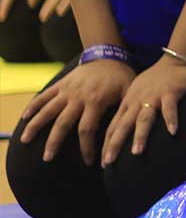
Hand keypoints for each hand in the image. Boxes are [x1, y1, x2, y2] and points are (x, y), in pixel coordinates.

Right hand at [20, 59, 134, 164]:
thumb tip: (127, 138)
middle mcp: (78, 96)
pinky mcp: (61, 84)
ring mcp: (67, 90)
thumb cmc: (122, 78)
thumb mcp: (129, 93)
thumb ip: (123, 114)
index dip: (86, 148)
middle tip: (47, 159)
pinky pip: (44, 95)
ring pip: (48, 110)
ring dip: (36, 125)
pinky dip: (34, 105)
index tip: (89, 162)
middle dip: (54, 142)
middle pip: (62, 123)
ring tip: (25, 141)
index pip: (87, 130)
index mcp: (96, 101)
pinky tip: (24, 118)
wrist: (109, 55)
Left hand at [101, 57, 185, 166]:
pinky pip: (169, 107)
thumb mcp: (137, 92)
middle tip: (108, 162)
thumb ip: (130, 109)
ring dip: (140, 135)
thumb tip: (120, 130)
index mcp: (128, 102)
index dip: (107, 144)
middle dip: (115, 144)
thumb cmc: (158, 78)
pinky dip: (171, 119)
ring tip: (136, 152)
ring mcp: (154, 96)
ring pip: (144, 118)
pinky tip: (172, 132)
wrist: (177, 59)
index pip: (114, 126)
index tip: (103, 163)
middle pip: (124, 125)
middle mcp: (138, 101)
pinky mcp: (171, 92)